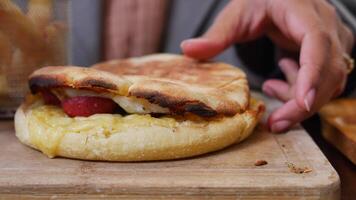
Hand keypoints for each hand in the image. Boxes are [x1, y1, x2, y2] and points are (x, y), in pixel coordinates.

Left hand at [181, 0, 353, 132]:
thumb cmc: (259, 1)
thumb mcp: (237, 14)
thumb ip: (217, 34)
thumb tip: (187, 49)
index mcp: (303, 12)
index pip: (317, 43)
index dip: (313, 73)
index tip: (303, 102)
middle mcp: (325, 26)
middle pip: (329, 71)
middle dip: (303, 104)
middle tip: (275, 124)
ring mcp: (332, 41)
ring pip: (331, 81)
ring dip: (299, 99)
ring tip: (269, 88)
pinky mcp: (328, 54)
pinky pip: (324, 82)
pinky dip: (300, 91)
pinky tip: (276, 82)